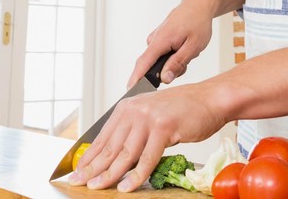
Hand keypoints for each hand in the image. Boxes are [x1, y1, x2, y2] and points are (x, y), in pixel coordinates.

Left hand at [68, 83, 224, 190]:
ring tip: (98, 188)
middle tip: (79, 183)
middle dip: (93, 168)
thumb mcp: (151, 117)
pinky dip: (136, 176)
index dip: (89, 157)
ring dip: (110, 174)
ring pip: (125, 154)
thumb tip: (115, 159)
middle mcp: (134, 110)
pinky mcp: (164, 127)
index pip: (103, 137)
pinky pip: (147, 158)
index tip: (77, 172)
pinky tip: (127, 187)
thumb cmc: (184, 110)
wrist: (209, 99)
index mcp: (127, 107)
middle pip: (110, 147)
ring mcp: (148, 118)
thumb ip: (134, 133)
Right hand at [127, 0, 245, 87]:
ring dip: (173, 63)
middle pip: (151, 65)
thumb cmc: (198, 23)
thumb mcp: (193, 46)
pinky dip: (172, 56)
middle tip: (185, 63)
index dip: (136, 78)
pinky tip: (183, 48)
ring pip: (160, 62)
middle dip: (166, 71)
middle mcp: (154, 39)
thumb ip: (178, 63)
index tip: (130, 91)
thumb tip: (164, 79)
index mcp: (161, 40)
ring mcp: (156, 39)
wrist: (198, 5)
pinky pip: (162, 55)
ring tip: (187, 52)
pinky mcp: (159, 39)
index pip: (144, 63)